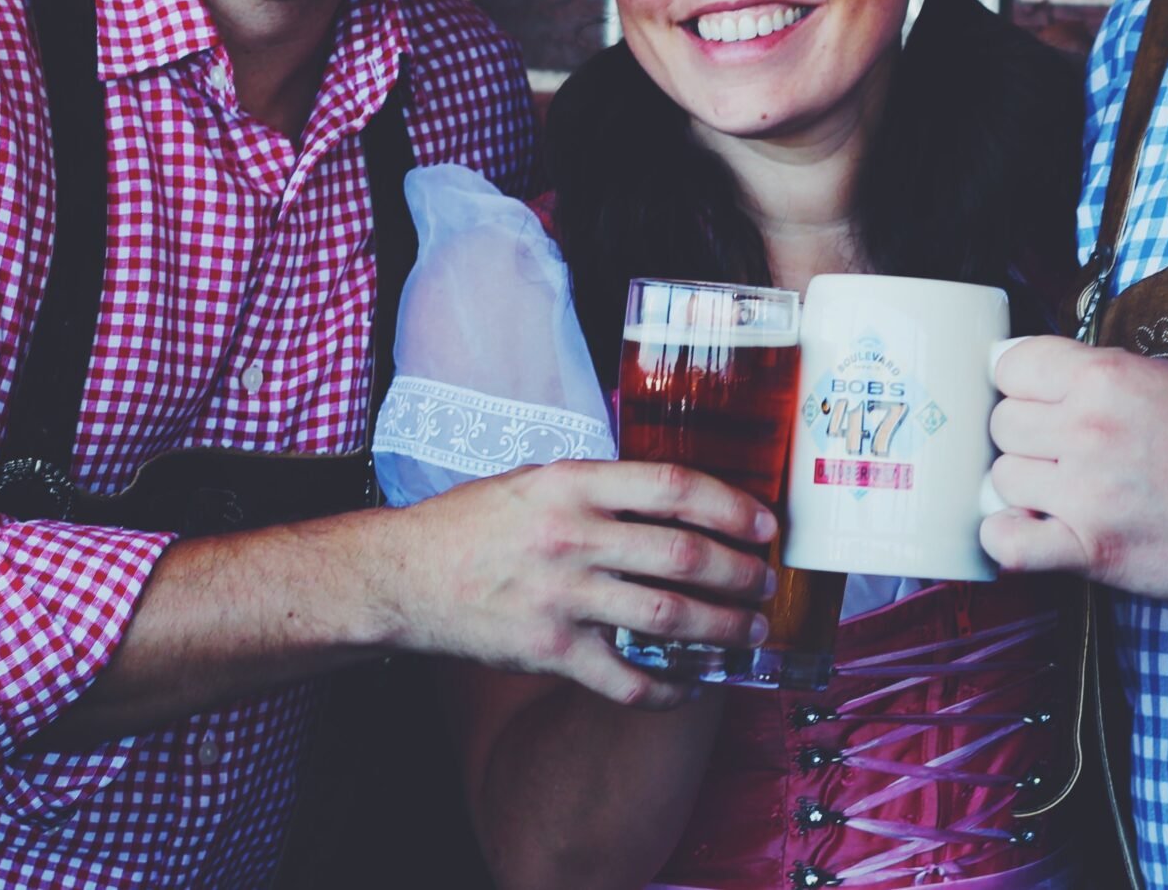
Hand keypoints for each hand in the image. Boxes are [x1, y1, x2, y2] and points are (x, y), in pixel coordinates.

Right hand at [377, 460, 776, 707]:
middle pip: (682, 555)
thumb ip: (600, 485)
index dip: (731, 505)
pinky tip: (692, 686)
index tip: (765, 525)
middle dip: (739, 573)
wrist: (403, 575)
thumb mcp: (537, 479)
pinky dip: (668, 688)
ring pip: (666, 616)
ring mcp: (561, 596)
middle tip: (764, 584)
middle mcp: (572, 536)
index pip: (673, 486)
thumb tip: (672, 493)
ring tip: (748, 632)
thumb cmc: (473, 523)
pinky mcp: (548, 649)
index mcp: (574, 484)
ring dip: (721, 628)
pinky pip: (625, 678)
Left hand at [980, 335, 1167, 598]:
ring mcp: (1089, 491)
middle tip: (1061, 452)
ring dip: (1025, 487)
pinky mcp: (1093, 549)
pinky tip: (1033, 530)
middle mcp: (1091, 428)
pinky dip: (1007, 540)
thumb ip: (1090, 375)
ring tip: (1065, 491)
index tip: (1038, 402)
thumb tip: (1024, 376)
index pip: (1009, 365)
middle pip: (1001, 423)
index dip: (1020, 385)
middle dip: (1025, 437)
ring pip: (1001, 478)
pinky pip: (1009, 545)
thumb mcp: (1158, 377)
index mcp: (1105, 376)